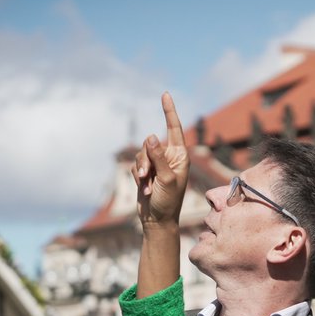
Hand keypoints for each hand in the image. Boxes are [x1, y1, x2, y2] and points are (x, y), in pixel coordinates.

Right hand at [135, 92, 188, 227]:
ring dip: (140, 170)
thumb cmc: (168, 202)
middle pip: (150, 144)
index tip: (165, 94)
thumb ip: (158, 157)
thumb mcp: (166, 179)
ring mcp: (157, 165)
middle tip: (147, 177)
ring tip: (146, 186)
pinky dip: (136, 177)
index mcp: (180, 156)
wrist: (157, 221)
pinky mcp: (145, 172)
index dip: (169, 111)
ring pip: (140, 154)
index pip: (174, 128)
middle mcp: (169, 158)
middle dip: (145, 159)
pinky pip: (134, 165)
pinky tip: (144, 189)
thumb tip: (152, 135)